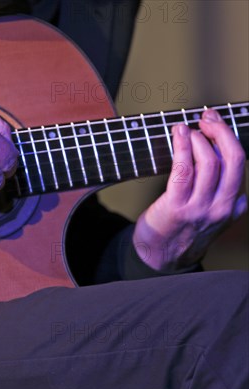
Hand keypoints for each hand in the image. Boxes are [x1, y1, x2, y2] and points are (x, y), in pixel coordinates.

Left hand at [133, 109, 246, 270]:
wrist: (160, 259)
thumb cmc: (182, 234)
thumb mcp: (214, 222)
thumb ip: (228, 206)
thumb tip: (236, 188)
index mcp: (232, 207)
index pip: (240, 164)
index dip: (229, 137)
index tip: (217, 122)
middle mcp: (221, 207)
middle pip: (233, 159)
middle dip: (221, 131)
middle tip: (207, 117)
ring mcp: (200, 208)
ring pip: (209, 162)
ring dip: (198, 138)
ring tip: (188, 128)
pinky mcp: (177, 206)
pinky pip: (183, 170)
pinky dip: (182, 146)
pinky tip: (178, 133)